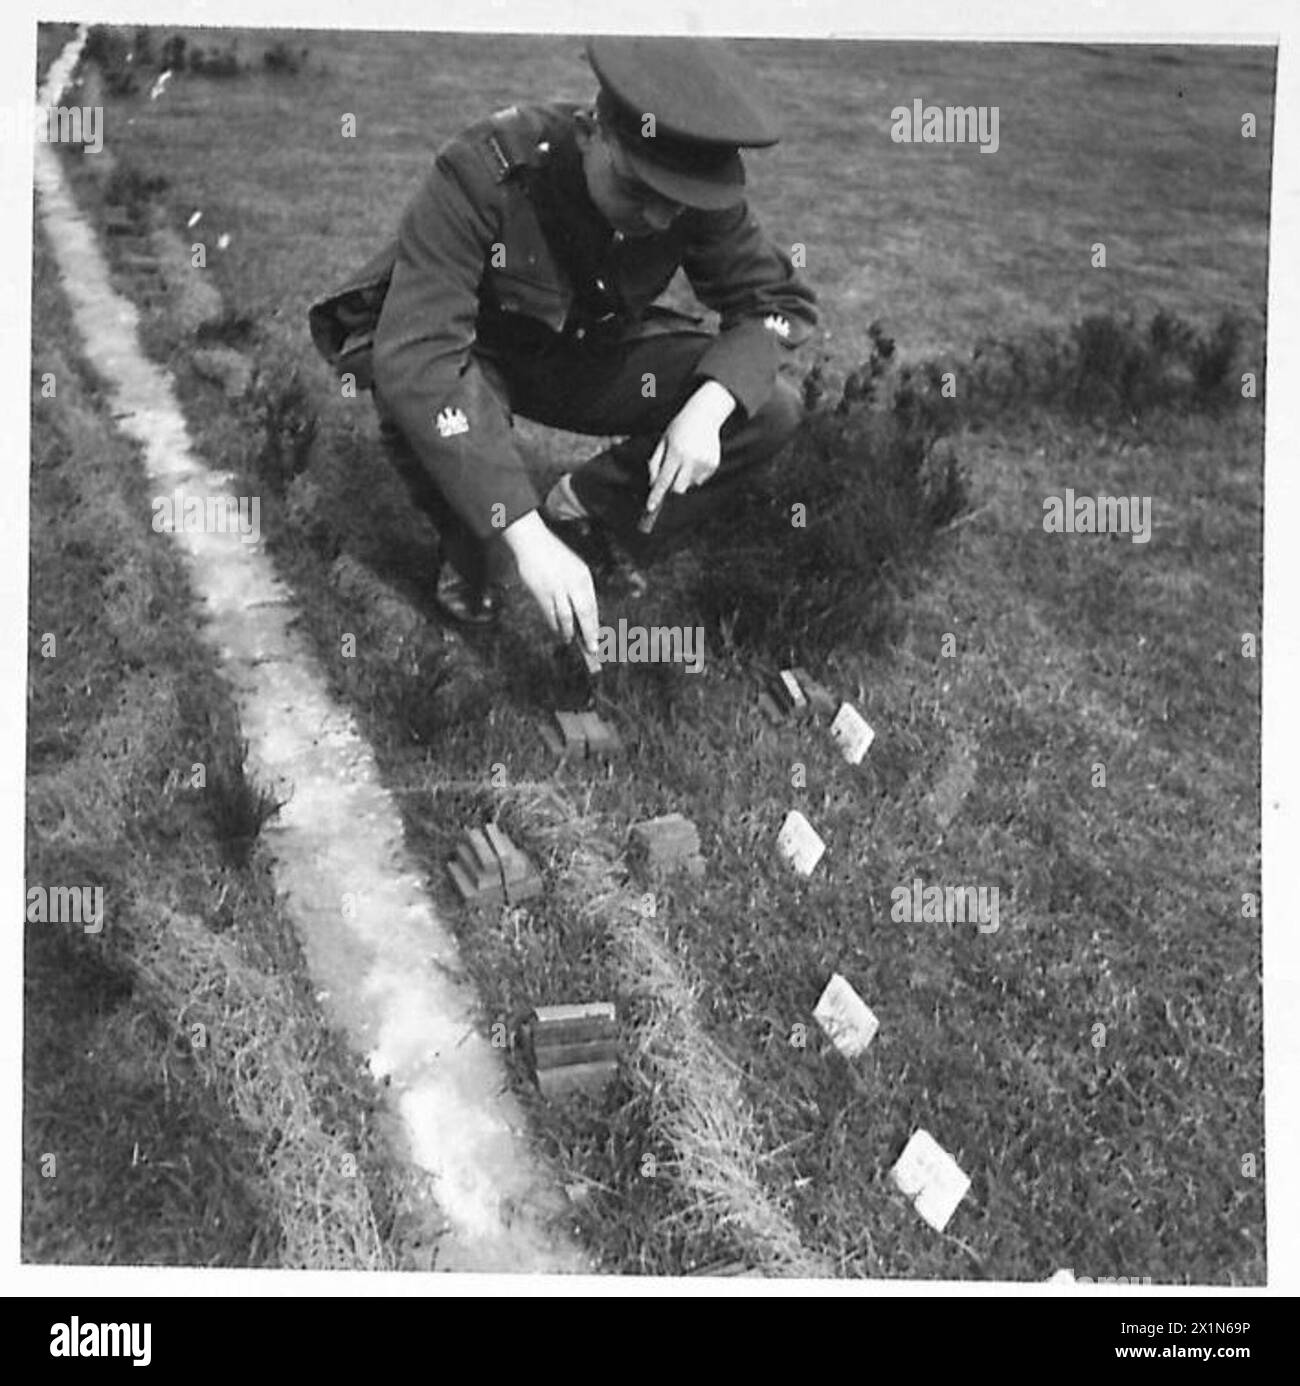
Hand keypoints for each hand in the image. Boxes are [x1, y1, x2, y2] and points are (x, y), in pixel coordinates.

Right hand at [502, 510, 599, 650]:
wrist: (532, 543)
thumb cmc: (555, 558)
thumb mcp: (574, 570)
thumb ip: (580, 591)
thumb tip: (585, 617)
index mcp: (583, 577)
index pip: (592, 607)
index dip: (594, 626)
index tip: (597, 641)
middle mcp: (572, 583)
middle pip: (584, 614)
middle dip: (588, 634)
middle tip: (592, 650)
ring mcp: (556, 588)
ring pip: (565, 617)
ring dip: (568, 632)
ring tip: (570, 641)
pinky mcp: (540, 592)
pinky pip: (550, 614)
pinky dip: (554, 625)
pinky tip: (558, 631)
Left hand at [644, 380, 736, 515]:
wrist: (704, 415)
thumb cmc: (679, 427)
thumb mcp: (662, 441)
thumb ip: (655, 462)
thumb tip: (653, 483)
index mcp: (675, 453)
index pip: (663, 480)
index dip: (656, 495)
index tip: (650, 507)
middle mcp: (690, 459)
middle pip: (678, 488)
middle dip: (672, 487)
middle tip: (672, 474)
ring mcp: (703, 463)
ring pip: (690, 484)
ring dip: (685, 478)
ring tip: (686, 458)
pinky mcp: (713, 464)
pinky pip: (700, 479)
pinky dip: (695, 473)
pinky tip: (696, 457)